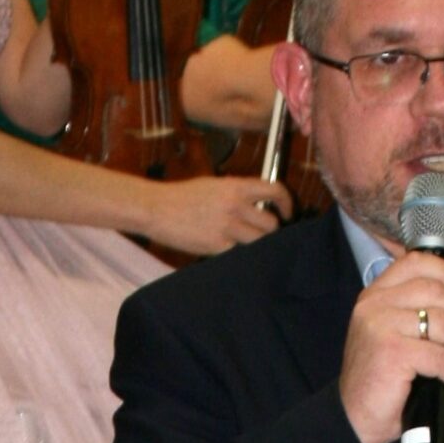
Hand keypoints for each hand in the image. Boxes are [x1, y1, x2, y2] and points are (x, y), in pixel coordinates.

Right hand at [143, 173, 289, 254]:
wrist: (156, 208)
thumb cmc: (181, 197)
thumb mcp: (213, 186)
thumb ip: (237, 194)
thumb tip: (257, 206)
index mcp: (234, 186)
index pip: (274, 190)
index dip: (287, 203)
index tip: (288, 213)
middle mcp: (234, 205)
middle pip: (271, 224)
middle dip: (272, 233)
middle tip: (264, 236)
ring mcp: (226, 226)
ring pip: (259, 242)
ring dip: (258, 246)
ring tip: (248, 246)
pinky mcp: (216, 246)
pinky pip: (240, 255)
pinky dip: (240, 256)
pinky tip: (232, 254)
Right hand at [338, 253, 443, 442]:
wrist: (354, 416)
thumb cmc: (379, 377)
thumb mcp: (390, 331)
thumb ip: (412, 308)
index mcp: (375, 294)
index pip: (417, 263)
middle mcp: (375, 304)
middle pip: (437, 291)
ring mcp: (381, 326)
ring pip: (443, 323)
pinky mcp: (393, 352)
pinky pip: (441, 355)